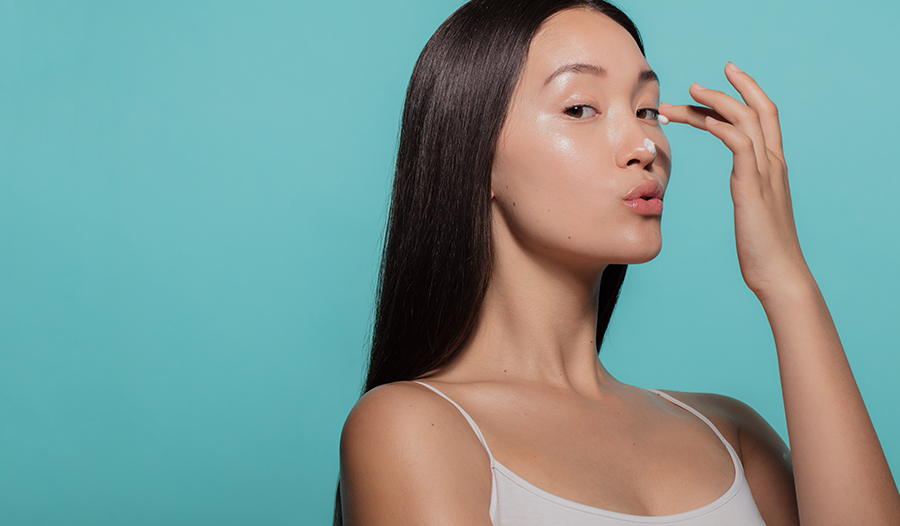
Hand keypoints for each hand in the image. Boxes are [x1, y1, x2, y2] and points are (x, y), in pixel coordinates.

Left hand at [659, 62, 810, 299]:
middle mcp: (773, 163)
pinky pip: (741, 146)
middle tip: (695, 81)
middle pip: (758, 109)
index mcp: (772, 166)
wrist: (777, 273)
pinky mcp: (753, 188)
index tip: (720, 79)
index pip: (762, 117)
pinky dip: (723, 128)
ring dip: (714, 103)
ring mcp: (765, 174)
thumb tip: (740, 185)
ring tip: (686, 94)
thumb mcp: (753, 208)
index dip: (745, 94)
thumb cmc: (761, 248)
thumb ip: (748, 189)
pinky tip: (703, 120)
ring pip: (746, 121)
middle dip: (731, 88)